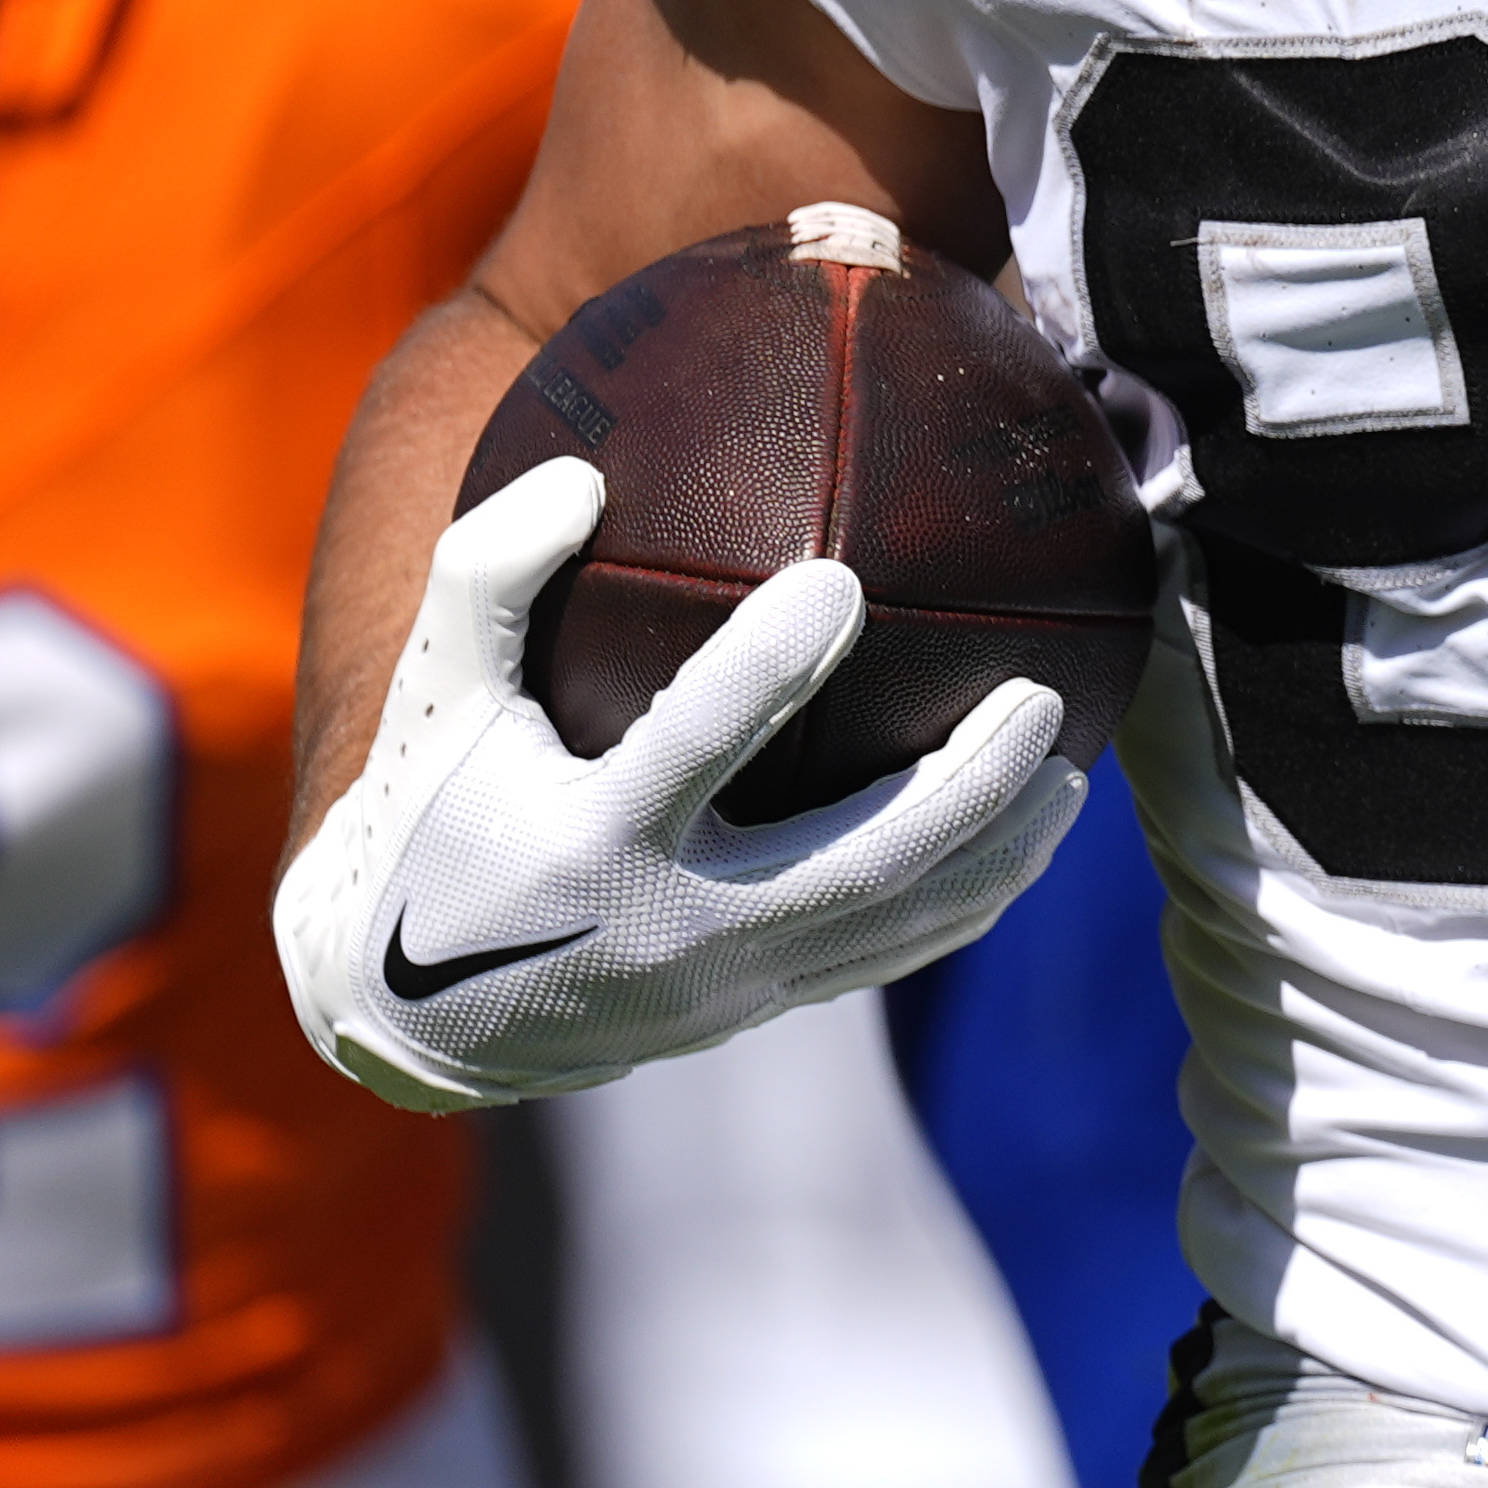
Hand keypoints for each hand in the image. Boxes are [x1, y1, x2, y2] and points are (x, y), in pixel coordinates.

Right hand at [278, 458, 1089, 1111]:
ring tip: (1071, 776)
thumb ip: (488, 579)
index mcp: (588, 843)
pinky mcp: (752, 1013)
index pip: (694, 746)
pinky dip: (961, 905)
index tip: (840, 577)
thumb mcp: (434, 697)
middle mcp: (670, 929)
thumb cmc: (432, 815)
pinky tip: (1021, 843)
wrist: (416, 1013)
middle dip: (963, 788)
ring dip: (995, 854)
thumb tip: (577, 473)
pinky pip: (881, 960)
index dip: (766, 668)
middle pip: (855, 862)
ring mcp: (724, 988)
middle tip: (1040, 700)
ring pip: (894, 925)